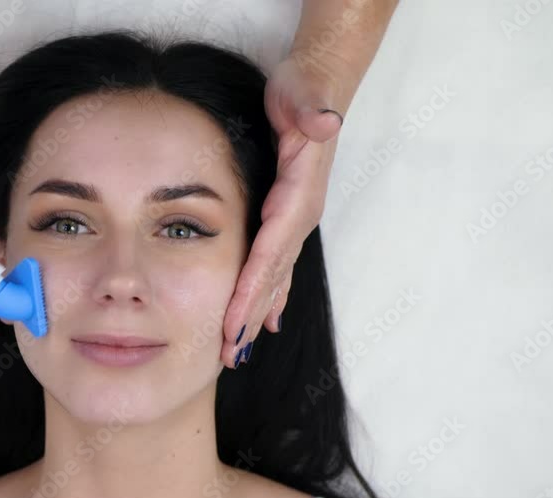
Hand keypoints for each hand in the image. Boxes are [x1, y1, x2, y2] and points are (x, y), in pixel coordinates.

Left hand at [221, 55, 342, 368]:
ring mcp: (297, 220)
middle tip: (227, 356)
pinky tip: (266, 321)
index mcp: (298, 197)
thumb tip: (325, 120)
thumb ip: (311, 110)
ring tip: (238, 351)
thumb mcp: (303, 94)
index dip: (251, 291)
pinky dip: (272, 295)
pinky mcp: (290, 217)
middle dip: (249, 318)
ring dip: (256, 315)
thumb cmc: (304, 90)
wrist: (319, 86)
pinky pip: (280, 266)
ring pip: (275, 278)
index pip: (270, 253)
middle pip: (272, 277)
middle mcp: (300, 216)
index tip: (232, 325)